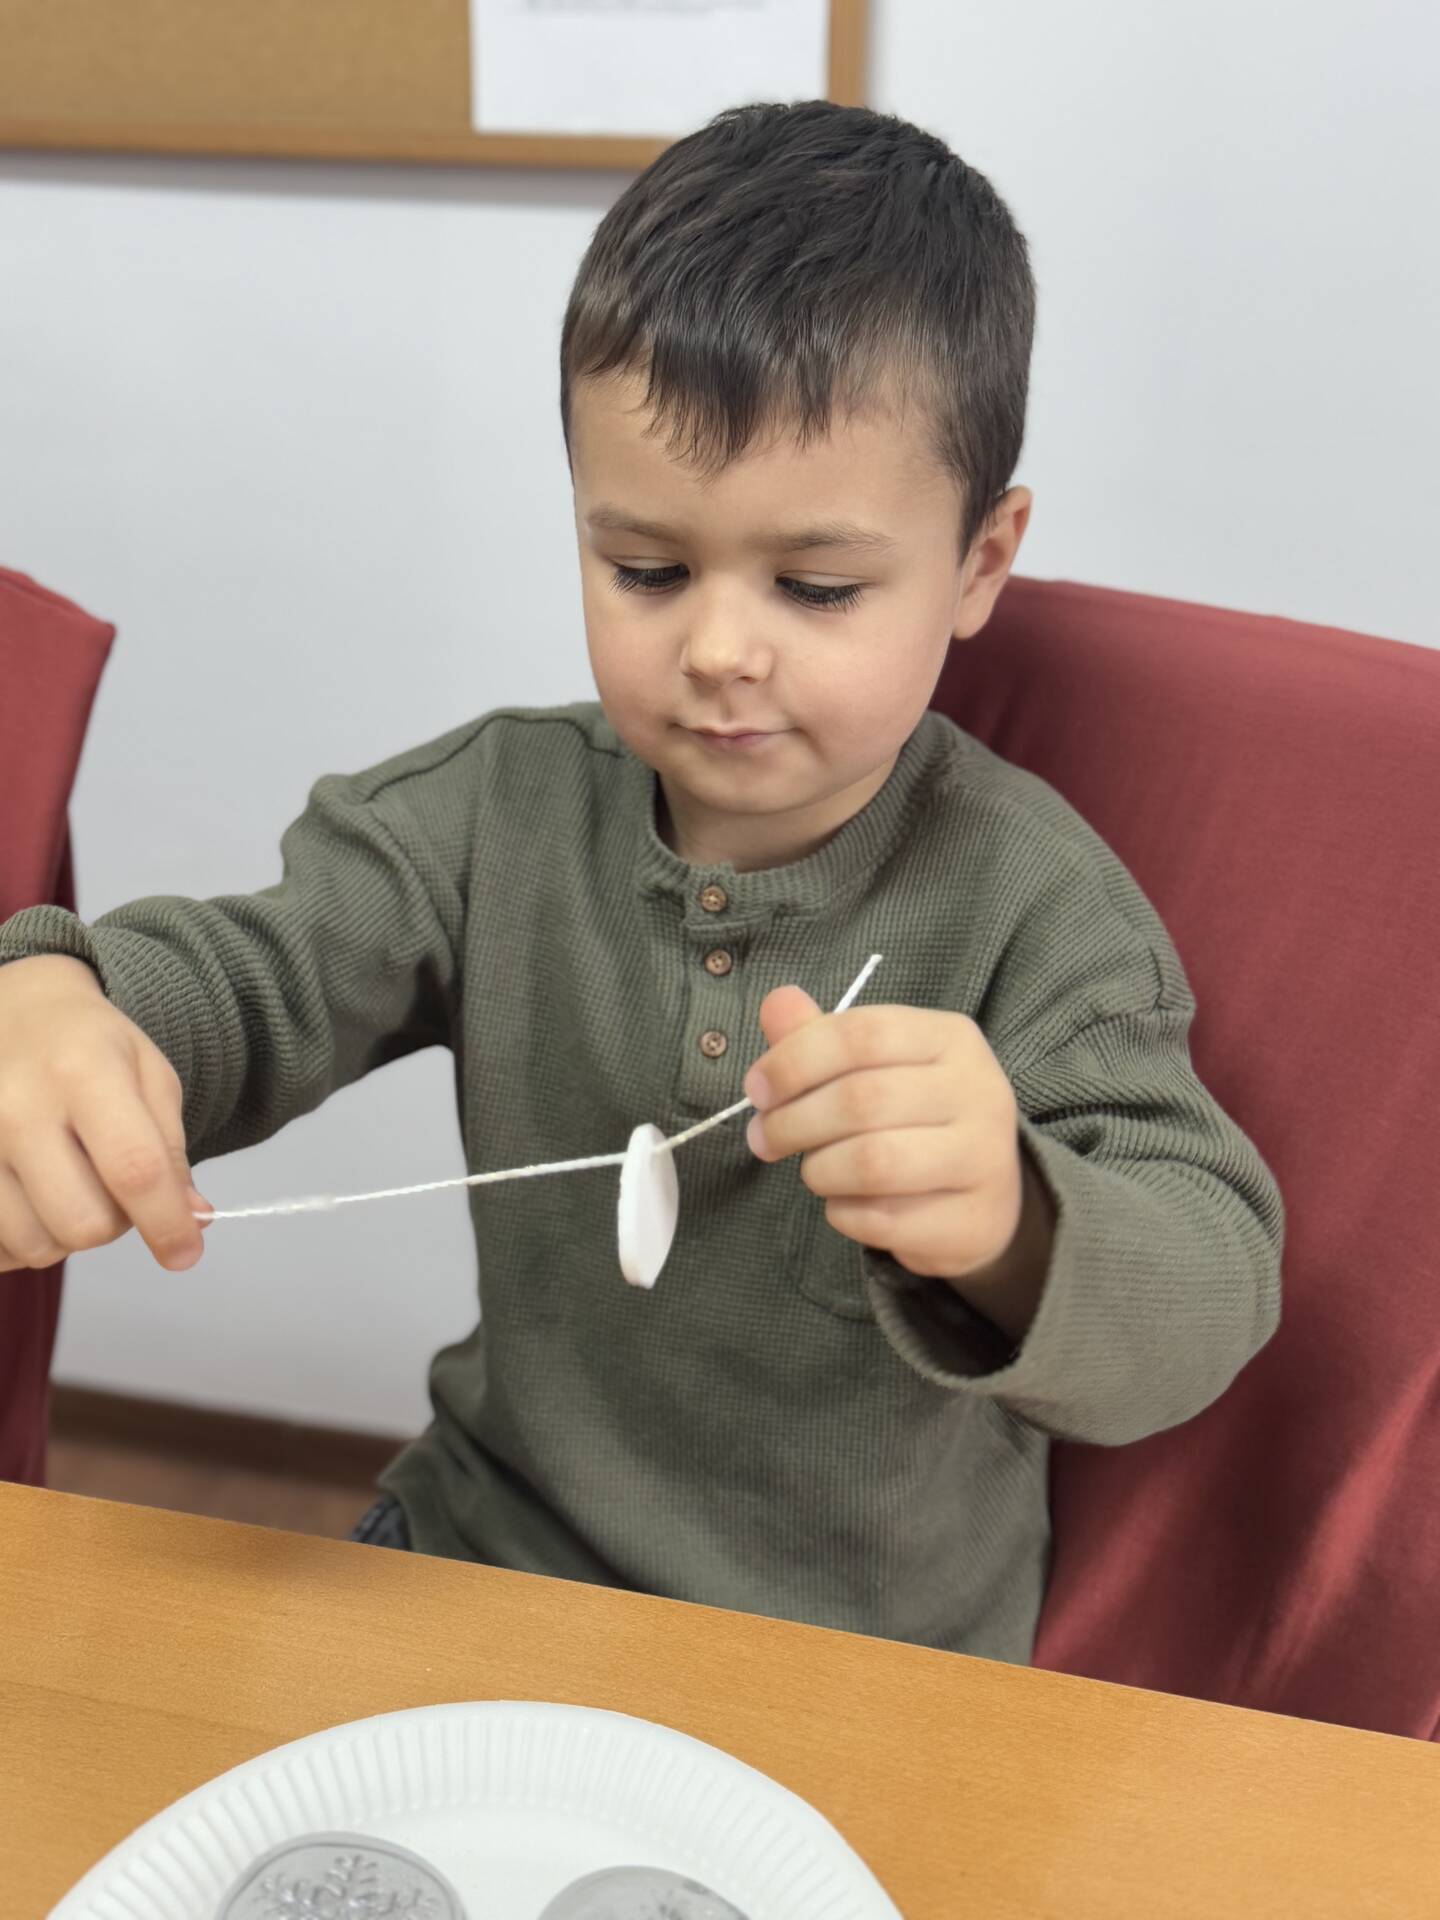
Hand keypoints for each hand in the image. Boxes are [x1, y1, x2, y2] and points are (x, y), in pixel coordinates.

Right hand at [0, 955, 210, 1273]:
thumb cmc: (88, 1046)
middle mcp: (17, 1108)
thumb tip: (192, 1218)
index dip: (167, 1222)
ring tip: (72, 1187)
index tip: (185, 1252)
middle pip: (83, 1223)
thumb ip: (171, 1149)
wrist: (12, 1015)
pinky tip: (36, 1198)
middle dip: (116, 1225)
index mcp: (83, 1071)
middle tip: (117, 1192)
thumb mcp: (148, 1073)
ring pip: (37, 1244)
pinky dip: (26, 1238)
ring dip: (68, 1233)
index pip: (134, 1168)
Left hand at [743, 986, 1053, 1337]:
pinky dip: (844, 1214)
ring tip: (812, 1171)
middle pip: (862, 1100)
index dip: (794, 1061)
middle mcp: (979, 1090)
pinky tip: (844, 1204)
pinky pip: (882, 1219)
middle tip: (764, 1139)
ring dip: (819, 1170)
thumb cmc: (917, 1119)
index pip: (861, 1034)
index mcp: (951, 1038)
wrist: (987, 1197)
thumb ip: (822, 1036)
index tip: (757, 1088)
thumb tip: (777, 1002)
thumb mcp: (876, 1067)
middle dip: (793, 1122)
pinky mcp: (973, 1219)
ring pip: (873, 1163)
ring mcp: (984, 1159)